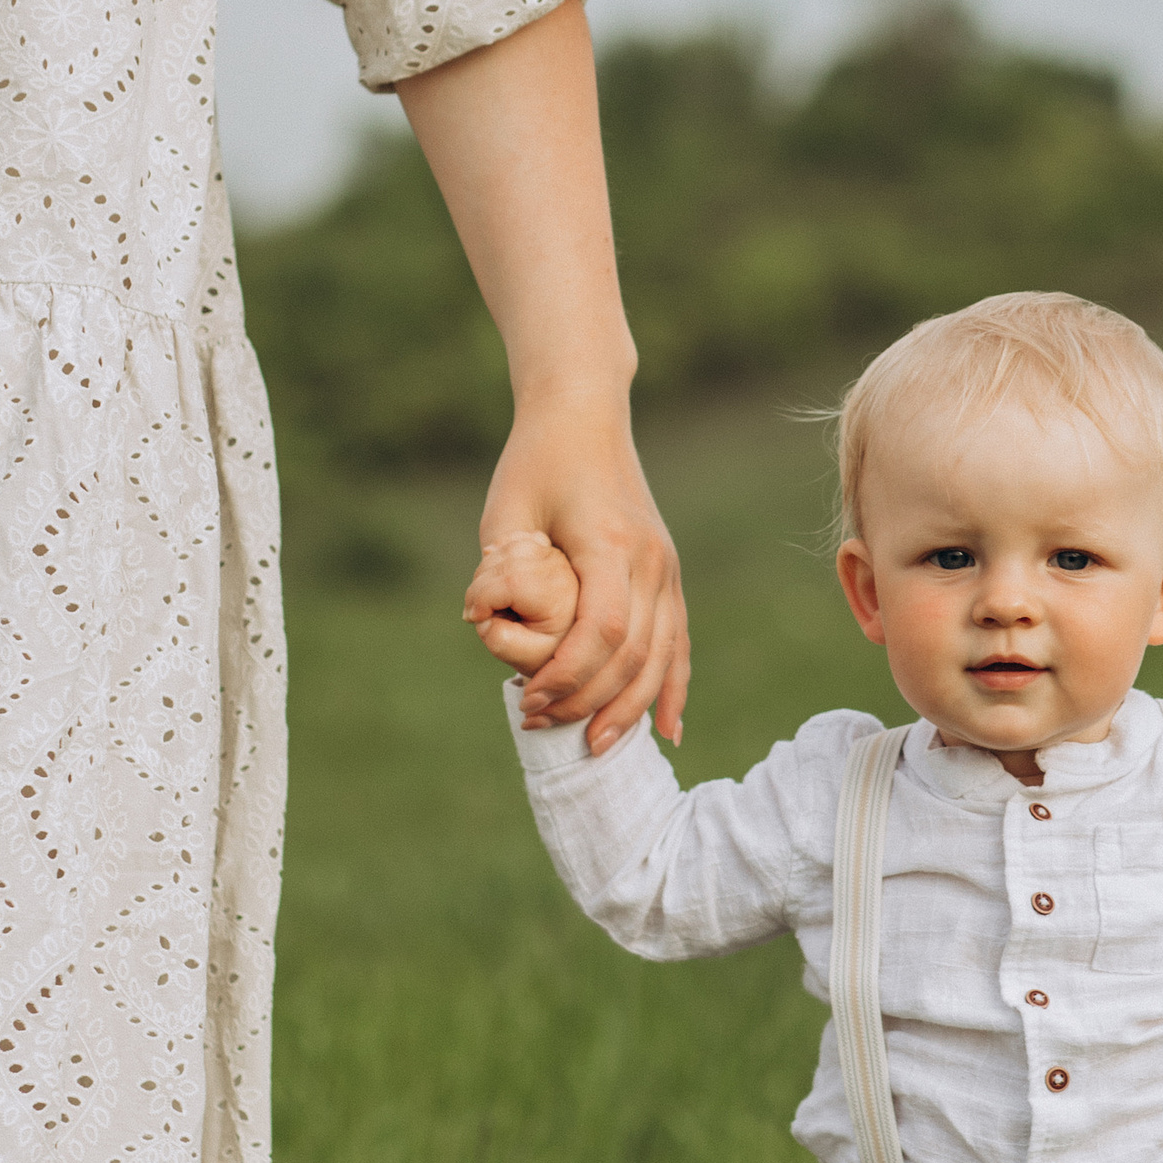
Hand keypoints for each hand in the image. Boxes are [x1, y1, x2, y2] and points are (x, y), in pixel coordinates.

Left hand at [477, 396, 688, 751]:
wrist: (585, 417)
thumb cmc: (536, 463)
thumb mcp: (505, 511)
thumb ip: (498, 569)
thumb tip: (483, 624)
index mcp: (610, 542)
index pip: (603, 631)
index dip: (567, 677)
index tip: (525, 699)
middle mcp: (651, 560)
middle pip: (635, 655)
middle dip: (590, 702)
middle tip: (540, 725)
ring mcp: (668, 568)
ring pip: (662, 657)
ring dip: (630, 708)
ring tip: (594, 745)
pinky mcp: (669, 574)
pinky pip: (679, 642)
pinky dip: (673, 688)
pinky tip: (667, 730)